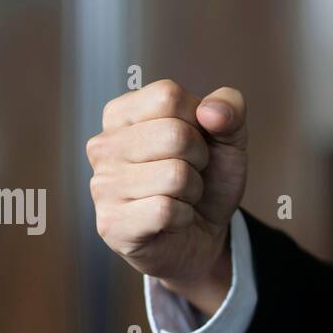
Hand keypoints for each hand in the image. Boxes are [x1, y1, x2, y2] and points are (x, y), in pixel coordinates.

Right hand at [86, 79, 247, 314]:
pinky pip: (165, 210)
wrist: (203, 236)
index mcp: (122, 114)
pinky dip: (183, 217)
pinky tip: (172, 220)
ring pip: (175, 175)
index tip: (195, 142)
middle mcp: (103, 146)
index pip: (168, 96)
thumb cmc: (207, 180)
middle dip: (199, 160)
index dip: (198, 123)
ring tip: (180, 197)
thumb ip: (230, 108)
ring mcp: (102, 185)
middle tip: (189, 175)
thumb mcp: (228, 138)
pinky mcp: (112, 224)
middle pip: (175, 135)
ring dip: (192, 191)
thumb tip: (211, 111)